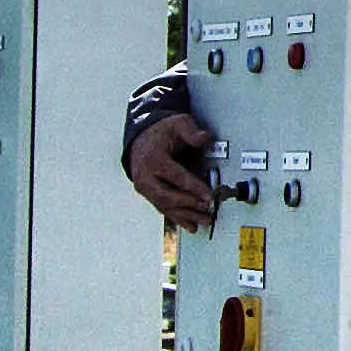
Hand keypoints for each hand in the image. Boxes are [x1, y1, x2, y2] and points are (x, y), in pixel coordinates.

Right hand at [126, 106, 219, 233]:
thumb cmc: (161, 133)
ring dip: (186, 216)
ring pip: (166, 206)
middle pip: (167, 196)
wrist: (142, 139)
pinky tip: (191, 225)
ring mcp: (145, 188)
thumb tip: (205, 137)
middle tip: (208, 208)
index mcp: (153, 159)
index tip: (209, 195)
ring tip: (205, 220)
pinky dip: (178, 219)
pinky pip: (164, 209)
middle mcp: (145, 176)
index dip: (193, 187)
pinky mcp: (149, 195)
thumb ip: (191, 131)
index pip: (175, 176)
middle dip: (189, 204)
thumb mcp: (178, 124)